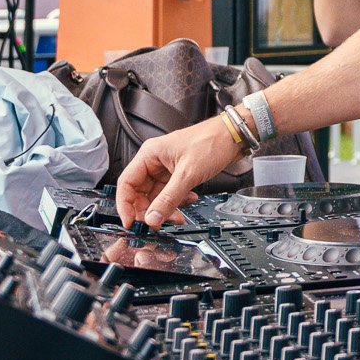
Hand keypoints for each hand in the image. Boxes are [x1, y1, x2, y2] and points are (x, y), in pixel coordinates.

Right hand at [116, 116, 240, 227]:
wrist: (234, 137)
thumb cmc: (212, 142)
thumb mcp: (188, 174)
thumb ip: (168, 198)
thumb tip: (152, 218)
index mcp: (150, 154)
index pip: (126, 183)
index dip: (125, 205)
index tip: (131, 222)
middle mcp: (155, 161)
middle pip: (140, 193)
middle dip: (149, 210)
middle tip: (159, 223)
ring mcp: (166, 168)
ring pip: (156, 196)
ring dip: (165, 208)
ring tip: (178, 216)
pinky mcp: (178, 174)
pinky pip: (170, 194)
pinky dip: (177, 202)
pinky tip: (189, 201)